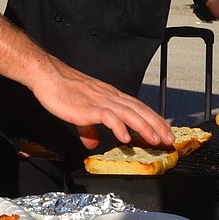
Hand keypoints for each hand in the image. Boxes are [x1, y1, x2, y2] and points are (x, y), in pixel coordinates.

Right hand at [29, 58, 174, 149]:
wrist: (48, 76)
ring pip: (129, 113)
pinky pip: (108, 116)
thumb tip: (92, 143)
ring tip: (155, 139)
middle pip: (139, 110)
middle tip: (169, 138)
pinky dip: (119, 127)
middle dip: (156, 125)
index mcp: (110, 96)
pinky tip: (126, 137)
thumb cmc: (63, 90)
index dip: (154, 119)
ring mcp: (100, 100)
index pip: (138, 107)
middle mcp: (110, 96)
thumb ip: (88, 128)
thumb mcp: (80, 113)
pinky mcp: (88, 106)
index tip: (165, 130)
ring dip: (144, 127)